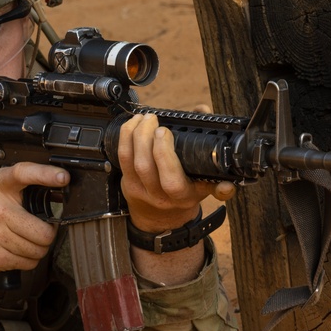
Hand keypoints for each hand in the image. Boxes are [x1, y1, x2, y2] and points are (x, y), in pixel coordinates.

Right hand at [0, 163, 67, 272]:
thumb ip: (13, 178)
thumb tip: (51, 181)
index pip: (23, 173)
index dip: (45, 174)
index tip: (63, 177)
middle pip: (43, 231)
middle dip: (48, 233)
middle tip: (43, 229)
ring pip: (38, 250)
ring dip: (39, 248)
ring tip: (28, 240)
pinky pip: (27, 263)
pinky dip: (28, 259)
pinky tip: (17, 250)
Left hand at [117, 113, 234, 232]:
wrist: (163, 218)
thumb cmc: (187, 192)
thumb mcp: (206, 180)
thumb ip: (208, 145)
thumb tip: (204, 112)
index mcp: (184, 196)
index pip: (173, 182)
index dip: (165, 156)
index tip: (167, 132)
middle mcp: (160, 196)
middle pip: (146, 168)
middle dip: (147, 138)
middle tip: (154, 120)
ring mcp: (141, 190)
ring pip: (132, 161)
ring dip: (135, 135)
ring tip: (144, 118)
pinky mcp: (128, 183)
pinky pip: (122, 158)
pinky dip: (125, 137)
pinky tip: (133, 124)